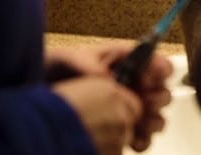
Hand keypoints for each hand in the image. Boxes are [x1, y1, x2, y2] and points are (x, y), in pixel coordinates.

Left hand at [46, 43, 172, 152]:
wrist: (38, 89)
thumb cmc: (57, 68)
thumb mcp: (71, 59)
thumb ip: (90, 65)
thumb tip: (107, 78)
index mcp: (127, 62)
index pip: (157, 63)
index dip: (158, 71)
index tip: (146, 80)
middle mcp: (132, 85)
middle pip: (162, 93)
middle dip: (158, 99)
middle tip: (145, 103)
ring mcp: (127, 108)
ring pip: (156, 117)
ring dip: (153, 122)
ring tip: (140, 123)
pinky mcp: (119, 129)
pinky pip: (142, 138)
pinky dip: (142, 141)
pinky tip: (132, 141)